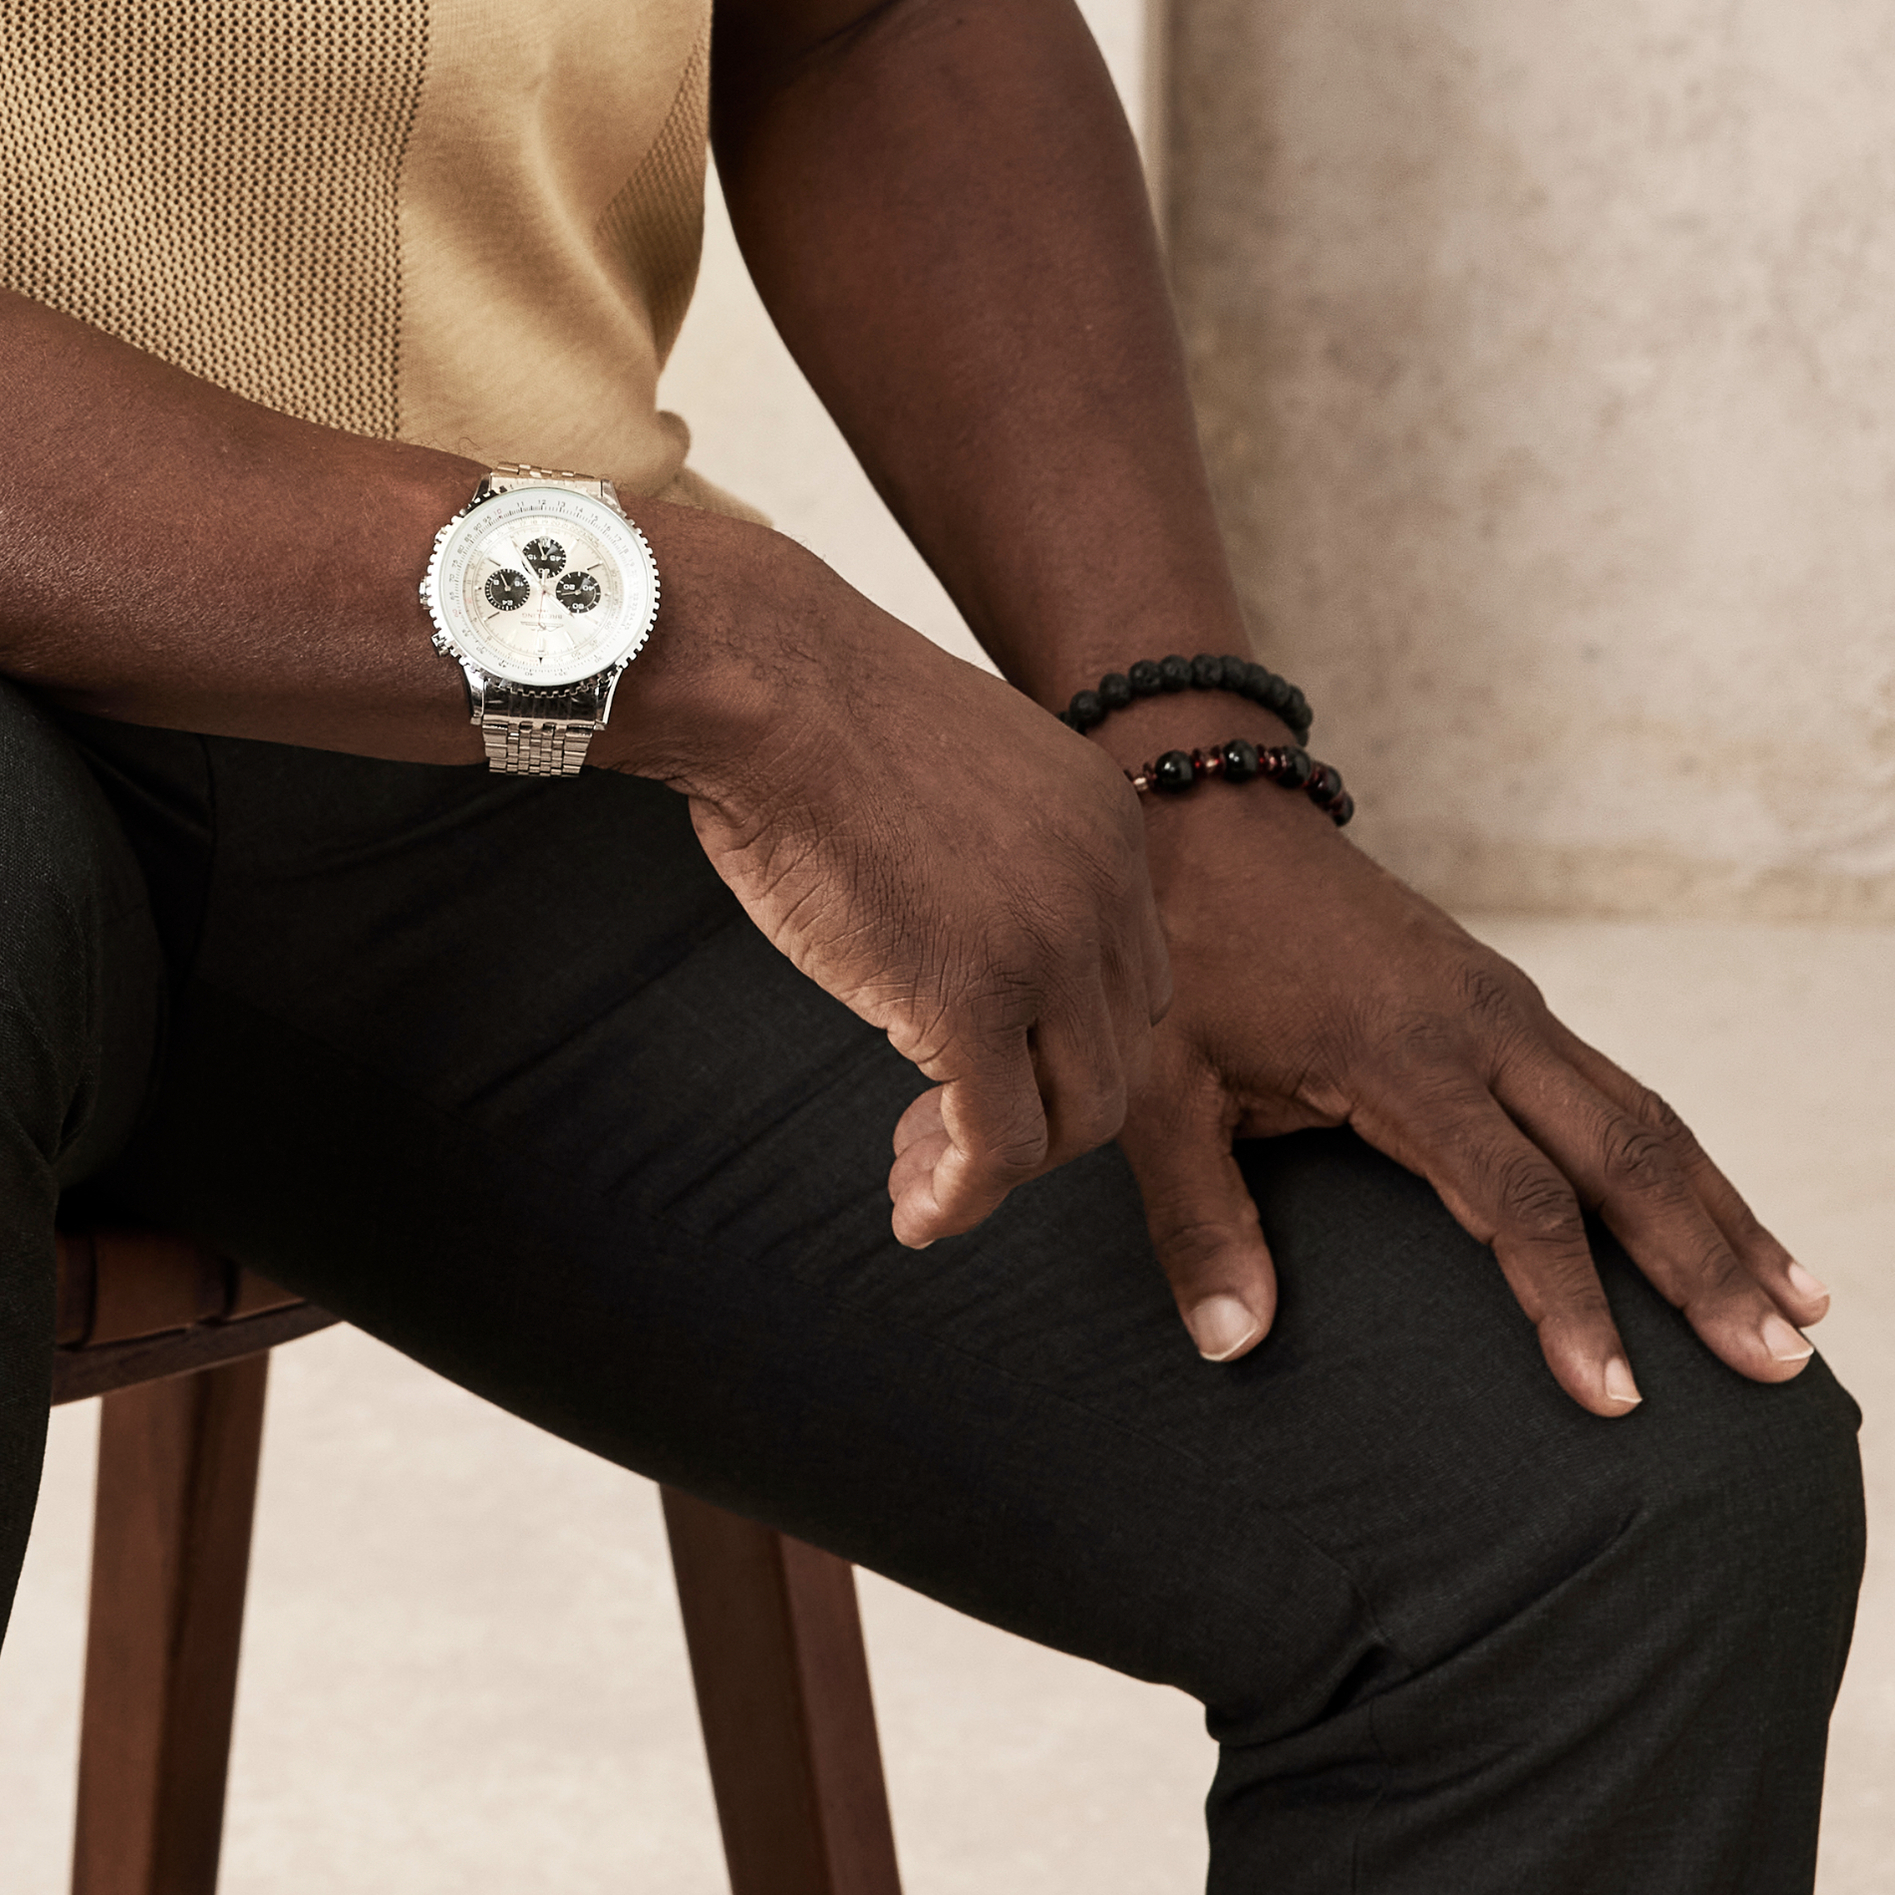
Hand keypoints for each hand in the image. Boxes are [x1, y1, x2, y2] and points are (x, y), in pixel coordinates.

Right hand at [654, 566, 1172, 1245]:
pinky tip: (916, 1210)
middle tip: (946, 1135)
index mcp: (1108, 822)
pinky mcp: (973, 1001)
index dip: (1062, 1038)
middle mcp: (1105, 885)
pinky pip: (999, 1143)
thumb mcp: (957, 773)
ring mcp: (1049, 947)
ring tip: (922, 1182)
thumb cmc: (817, 715)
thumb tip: (964, 933)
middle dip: (1040, 1110)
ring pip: (1073, 1114)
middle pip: (1116, 1052)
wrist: (765, 684)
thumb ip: (996, 852)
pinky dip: (962, 1196)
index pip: (1129, 976)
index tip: (985, 1064)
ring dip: (1002, 1166)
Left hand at [1121, 793, 1833, 1414]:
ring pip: (1646, 1119)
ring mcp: (1510, 1006)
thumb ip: (1199, 1217)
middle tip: (1777, 1369)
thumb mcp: (1161, 1083)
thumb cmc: (1182, 951)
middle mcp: (1485, 1026)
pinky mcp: (1513, 1000)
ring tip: (1803, 1314)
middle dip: (1704, 1267)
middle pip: (1623, 1157)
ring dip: (1724, 1216)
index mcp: (1405, 1053)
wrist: (1206, 809)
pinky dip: (1689, 1163)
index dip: (1570, 1301)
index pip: (1515, 1198)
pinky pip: (1625, 1091)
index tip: (1619, 1399)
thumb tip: (1233, 1347)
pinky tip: (1734, 1224)